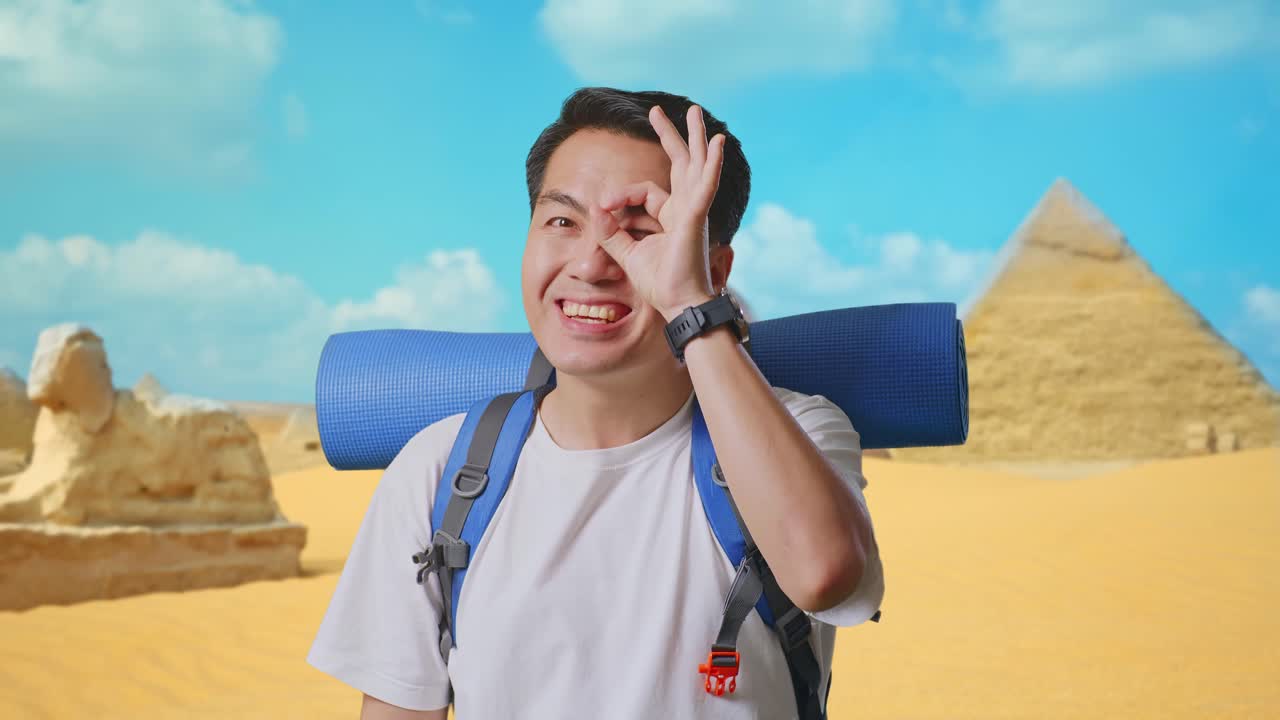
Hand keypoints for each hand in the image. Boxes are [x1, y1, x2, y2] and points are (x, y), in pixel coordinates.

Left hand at [593, 104, 724, 320]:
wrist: (679, 304)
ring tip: (696, 112)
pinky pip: (705, 185)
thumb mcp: (627, 254)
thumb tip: (594, 210)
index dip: (619, 196)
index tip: (602, 207)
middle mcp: (685, 209)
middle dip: (669, 136)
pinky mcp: (696, 218)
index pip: (643, 192)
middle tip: (658, 111)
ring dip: (695, 137)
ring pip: (695, 165)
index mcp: (671, 216)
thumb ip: (610, 232)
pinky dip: (712, 164)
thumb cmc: (660, 284)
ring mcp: (693, 211)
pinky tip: (717, 143)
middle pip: (679, 164)